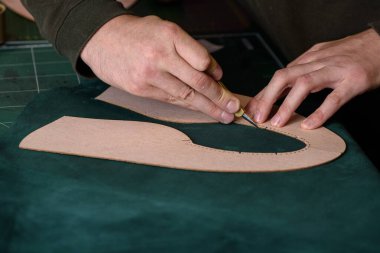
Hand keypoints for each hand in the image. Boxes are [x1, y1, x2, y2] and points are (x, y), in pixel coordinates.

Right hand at [81, 15, 239, 122]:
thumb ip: (189, 48)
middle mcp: (161, 56)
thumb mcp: (165, 29)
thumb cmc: (138, 33)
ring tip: (224, 116)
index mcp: (170, 35)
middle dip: (220, 98)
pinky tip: (200, 110)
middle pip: (198, 82)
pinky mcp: (141, 89)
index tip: (222, 80)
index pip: (202, 60)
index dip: (215, 73)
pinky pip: (170, 100)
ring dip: (208, 108)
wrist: (101, 39)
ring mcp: (150, 75)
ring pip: (186, 96)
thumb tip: (212, 71)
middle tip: (235, 108)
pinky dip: (188, 106)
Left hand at [246, 29, 379, 128]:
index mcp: (309, 58)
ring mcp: (335, 70)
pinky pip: (334, 98)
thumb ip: (304, 70)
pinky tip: (310, 125)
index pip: (280, 76)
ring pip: (304, 84)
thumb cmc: (352, 54)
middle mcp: (318, 62)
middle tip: (259, 118)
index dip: (264, 93)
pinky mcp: (353, 81)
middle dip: (267, 97)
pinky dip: (320, 112)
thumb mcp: (323, 58)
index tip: (252, 109)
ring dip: (287, 105)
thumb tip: (283, 86)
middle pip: (284, 76)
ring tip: (277, 123)